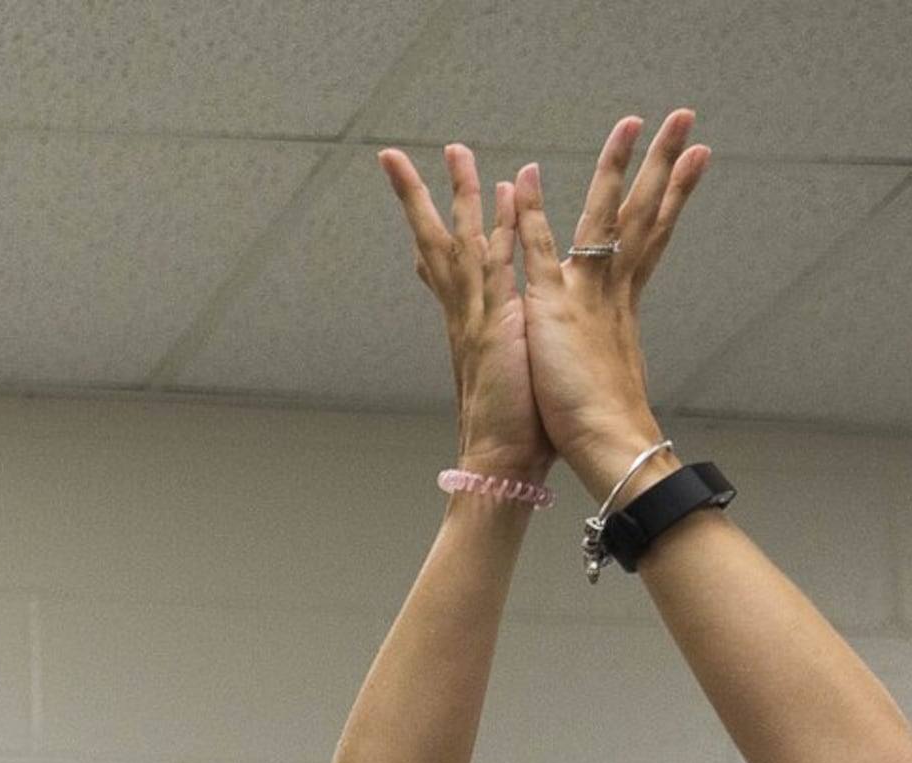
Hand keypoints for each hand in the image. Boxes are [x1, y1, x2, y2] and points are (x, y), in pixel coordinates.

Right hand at [382, 143, 550, 481]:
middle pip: (435, 241)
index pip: (442, 267)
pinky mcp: (497, 324)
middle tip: (399, 158)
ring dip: (455, 193)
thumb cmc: (512, 428)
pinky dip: (500, 225)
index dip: (429, 229)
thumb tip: (500, 334)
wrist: (502, 463)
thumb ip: (499, 345)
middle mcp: (462, 314)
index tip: (421, 199)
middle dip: (418, 196)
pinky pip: (496, 262)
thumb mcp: (503, 375)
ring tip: (452, 150)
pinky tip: (502, 190)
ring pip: (459, 240)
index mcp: (466, 325)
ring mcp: (477, 316)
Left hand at [510, 112, 707, 497]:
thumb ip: (606, 345)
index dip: (673, 193)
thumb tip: (613, 342)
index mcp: (623, 305)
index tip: (695, 155)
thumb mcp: (605, 372)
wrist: (609, 449)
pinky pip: (537, 253)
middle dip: (666, 161)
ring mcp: (585, 297)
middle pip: (644, 211)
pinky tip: (523, 177)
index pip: (653, 235)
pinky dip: (529, 215)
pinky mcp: (552, 312)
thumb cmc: (604, 426)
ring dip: (617, 166)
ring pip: (605, 217)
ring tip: (635, 121)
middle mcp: (612, 292)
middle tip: (687, 115)